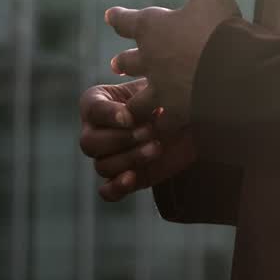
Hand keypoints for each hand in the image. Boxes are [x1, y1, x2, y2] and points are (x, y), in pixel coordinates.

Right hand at [79, 79, 197, 201]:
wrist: (190, 122)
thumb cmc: (168, 97)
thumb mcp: (155, 87)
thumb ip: (139, 95)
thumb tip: (130, 112)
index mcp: (96, 103)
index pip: (93, 110)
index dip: (110, 115)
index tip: (130, 116)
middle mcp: (95, 131)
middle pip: (89, 143)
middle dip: (121, 139)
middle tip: (150, 131)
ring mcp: (107, 157)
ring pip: (102, 166)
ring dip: (129, 158)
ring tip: (156, 147)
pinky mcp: (122, 178)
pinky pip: (107, 191)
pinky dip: (116, 188)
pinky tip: (131, 177)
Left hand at [105, 0, 240, 128]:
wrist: (235, 76)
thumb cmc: (220, 27)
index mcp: (153, 28)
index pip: (127, 21)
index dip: (119, 17)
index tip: (110, 16)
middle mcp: (151, 61)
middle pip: (130, 61)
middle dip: (125, 62)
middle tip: (116, 64)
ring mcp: (162, 91)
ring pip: (139, 99)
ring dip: (135, 101)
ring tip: (130, 107)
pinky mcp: (178, 115)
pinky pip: (165, 124)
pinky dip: (163, 128)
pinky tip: (162, 134)